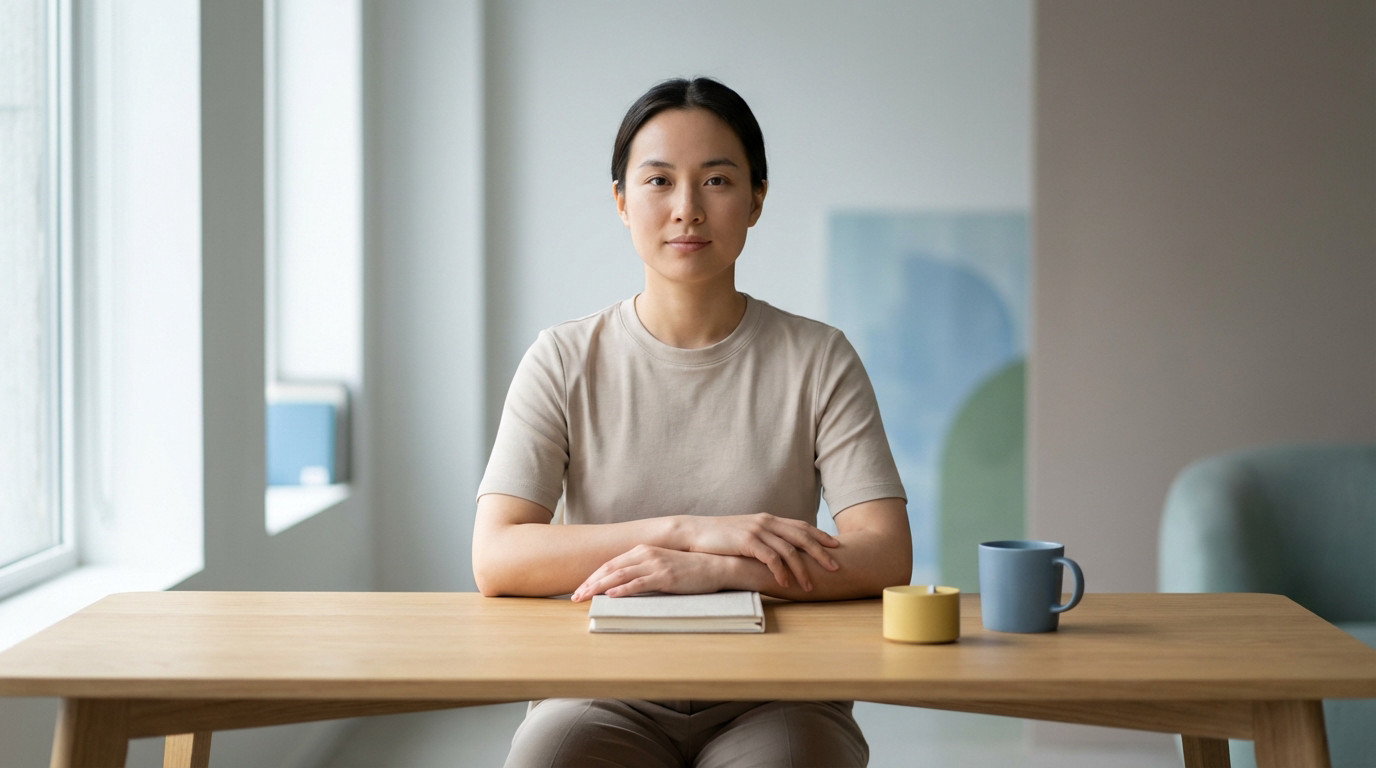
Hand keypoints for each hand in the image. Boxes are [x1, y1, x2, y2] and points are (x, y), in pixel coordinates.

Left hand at [571, 545, 728, 601]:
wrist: (716, 566)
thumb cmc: (690, 569)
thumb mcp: (662, 565)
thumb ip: (644, 570)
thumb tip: (624, 584)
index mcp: (643, 550)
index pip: (611, 564)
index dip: (593, 577)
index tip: (580, 588)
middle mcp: (646, 554)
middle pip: (610, 569)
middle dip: (590, 583)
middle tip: (574, 596)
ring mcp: (655, 564)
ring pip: (619, 576)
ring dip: (599, 588)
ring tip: (585, 598)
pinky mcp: (665, 576)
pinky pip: (639, 583)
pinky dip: (622, 590)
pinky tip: (610, 596)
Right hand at [675, 514, 839, 590]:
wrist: (695, 532)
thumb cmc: (721, 537)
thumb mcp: (747, 533)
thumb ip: (765, 538)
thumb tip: (781, 551)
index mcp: (769, 519)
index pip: (801, 526)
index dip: (820, 535)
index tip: (836, 546)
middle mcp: (766, 522)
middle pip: (801, 536)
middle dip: (820, 552)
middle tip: (835, 567)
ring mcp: (757, 531)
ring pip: (789, 550)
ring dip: (801, 569)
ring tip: (810, 586)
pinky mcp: (747, 542)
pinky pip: (771, 558)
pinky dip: (781, 572)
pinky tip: (786, 583)